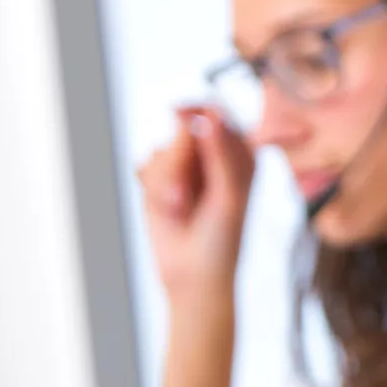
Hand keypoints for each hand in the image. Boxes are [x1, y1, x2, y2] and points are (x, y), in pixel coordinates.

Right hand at [137, 107, 255, 302]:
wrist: (193, 276)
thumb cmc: (222, 240)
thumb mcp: (229, 196)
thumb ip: (221, 155)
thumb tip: (211, 116)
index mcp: (241, 155)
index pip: (219, 115)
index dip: (197, 111)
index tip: (179, 115)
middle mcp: (213, 156)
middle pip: (184, 128)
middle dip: (178, 158)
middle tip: (185, 194)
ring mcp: (185, 167)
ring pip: (162, 149)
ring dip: (165, 180)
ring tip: (181, 209)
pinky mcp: (160, 180)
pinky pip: (145, 165)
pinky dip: (152, 187)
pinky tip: (168, 209)